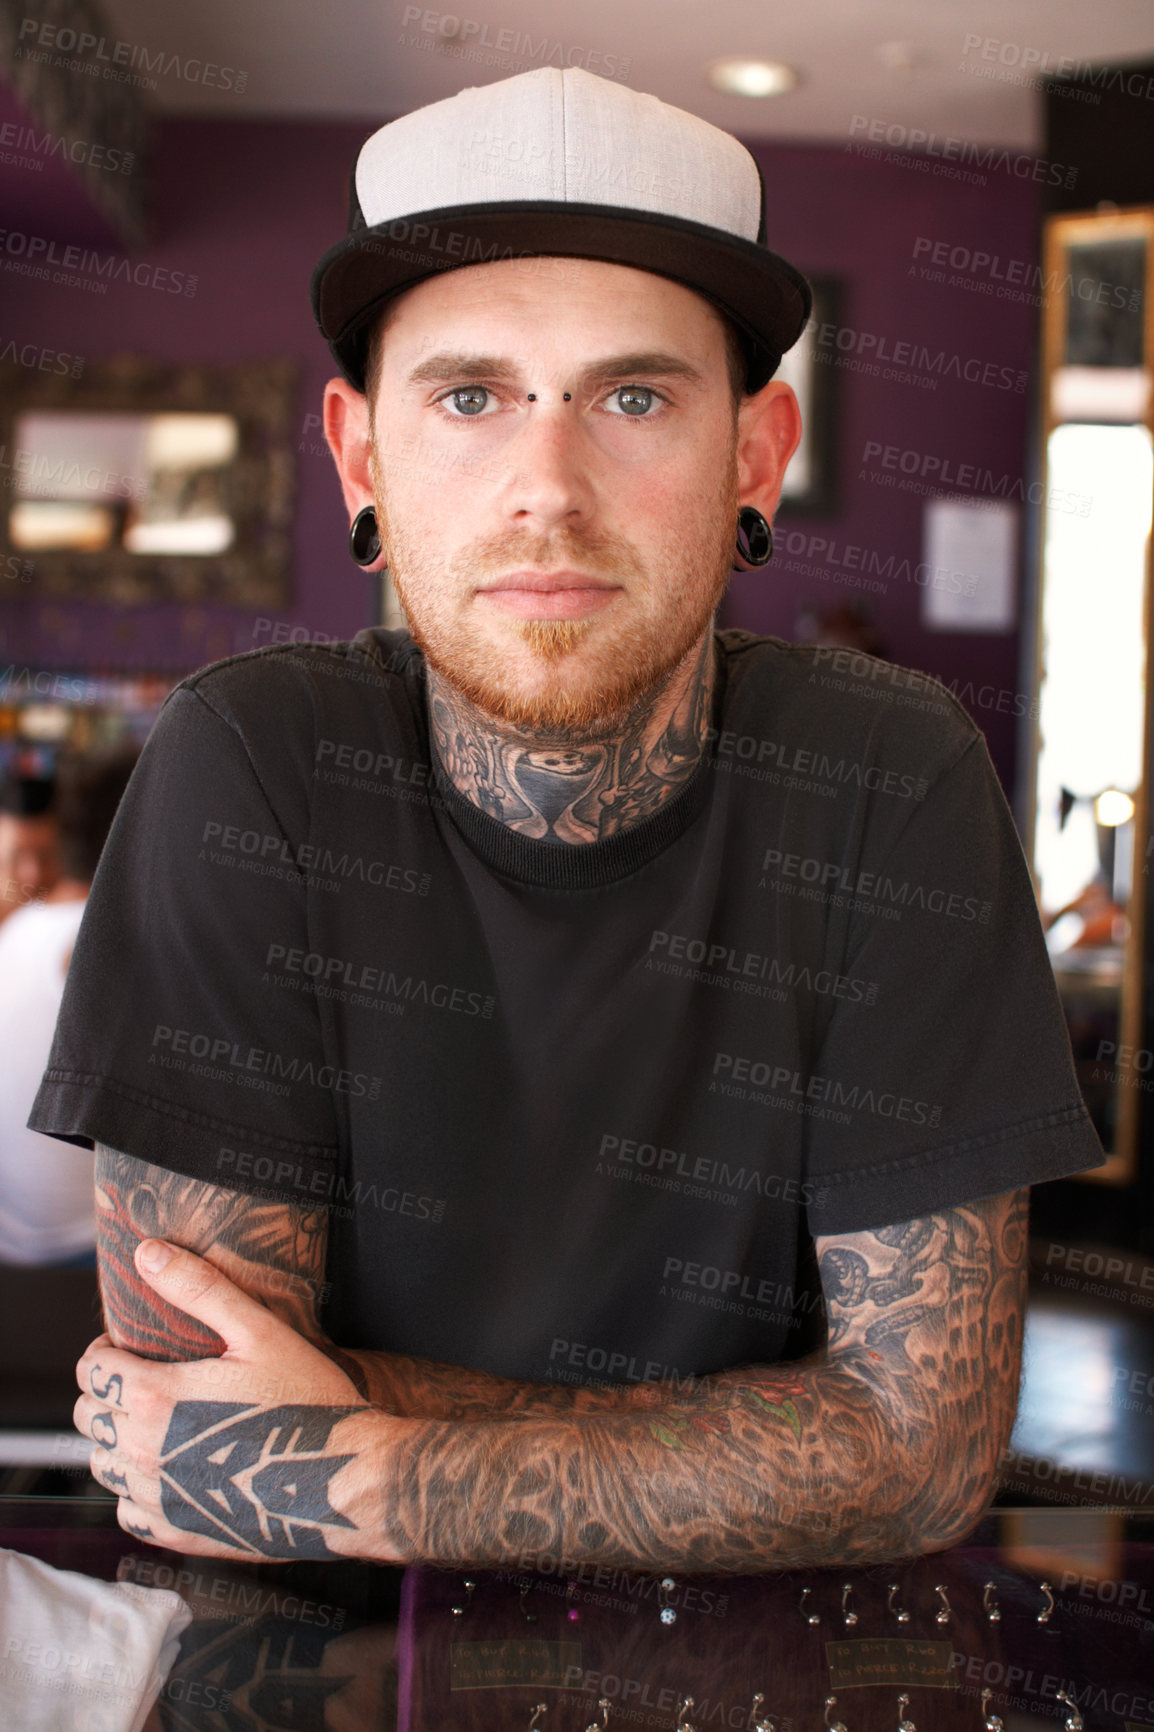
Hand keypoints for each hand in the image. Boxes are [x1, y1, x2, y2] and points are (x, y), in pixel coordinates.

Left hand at [74, 1239, 389, 1560]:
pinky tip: (169, 1469)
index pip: (91, 1371)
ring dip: (117, 1438)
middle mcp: (143, 1453)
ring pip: (101, 1464)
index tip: (129, 1346)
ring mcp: (156, 1499)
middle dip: (106, 1391)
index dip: (104, 1351)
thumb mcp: (260, 1332)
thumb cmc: (308, 1401)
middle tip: (144, 1379)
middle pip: (87, 1416)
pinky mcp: (174, 1533)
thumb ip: (200, 1288)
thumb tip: (148, 1253)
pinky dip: (135, 1488)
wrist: (342, 1483)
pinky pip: (126, 1510)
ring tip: (156, 1421)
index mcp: (157, 1398)